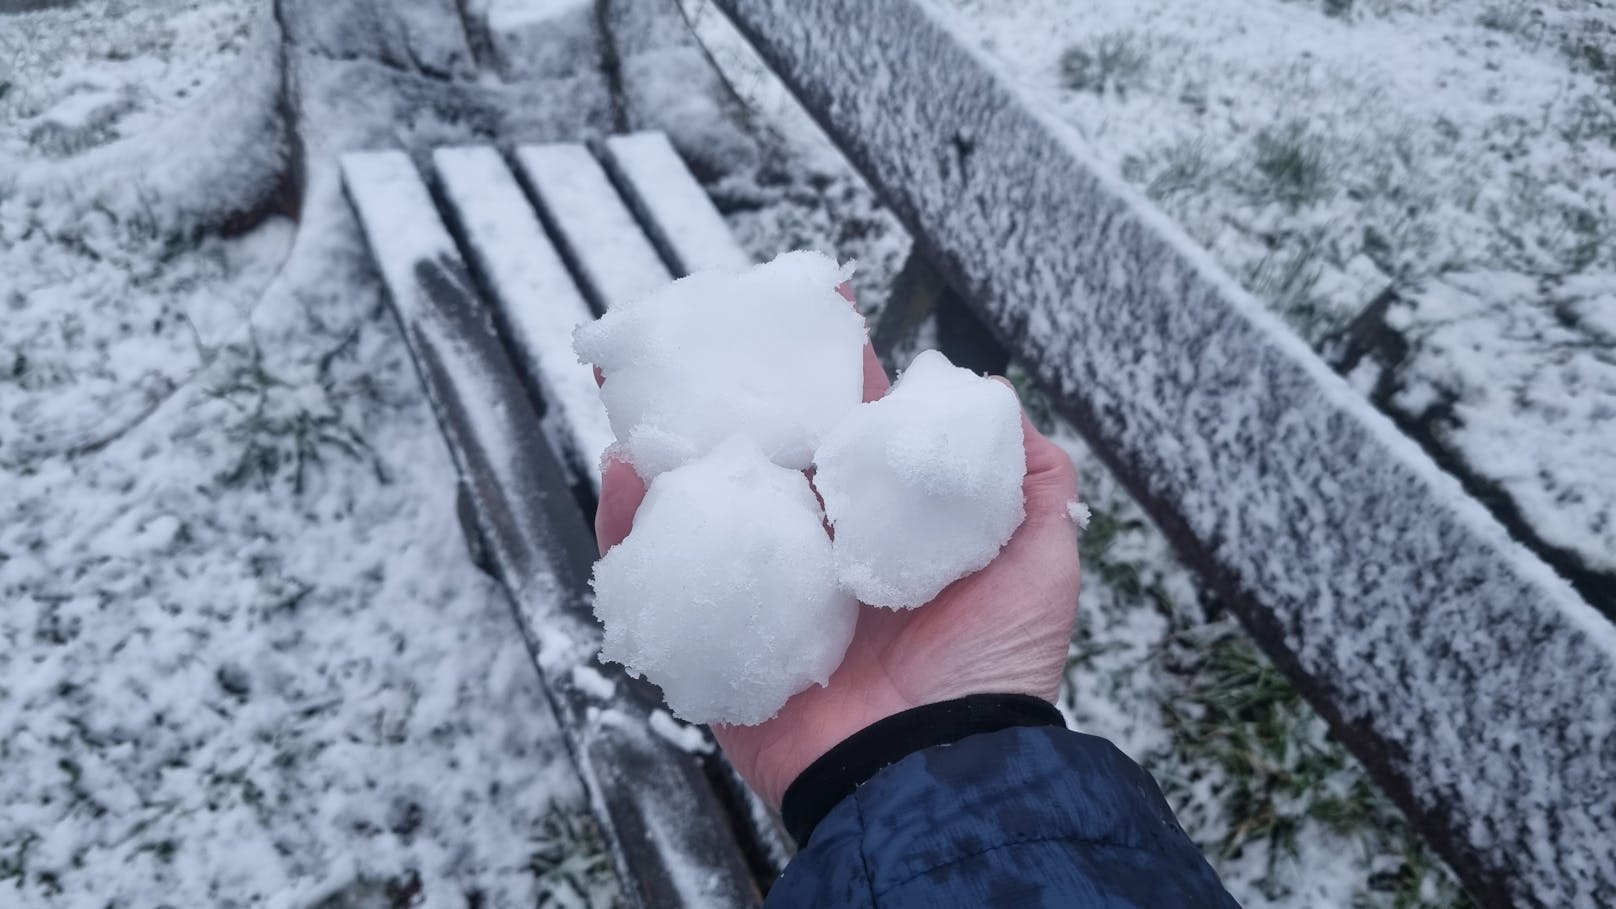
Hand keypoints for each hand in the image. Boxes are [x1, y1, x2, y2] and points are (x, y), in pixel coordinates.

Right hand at [592, 291, 1081, 808]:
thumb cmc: (994, 671)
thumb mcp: (1039, 562)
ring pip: (699, 502)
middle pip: (757, 448)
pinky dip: (631, 530)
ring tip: (633, 393)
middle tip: (683, 327)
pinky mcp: (717, 640)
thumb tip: (997, 396)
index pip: (843, 421)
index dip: (825, 360)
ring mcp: (762, 590)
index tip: (811, 296)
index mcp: (878, 520)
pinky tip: (624, 477)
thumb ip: (1028, 479)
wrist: (936, 775)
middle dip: (720, 389)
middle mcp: (815, 545)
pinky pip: (662, 580)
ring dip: (663, 446)